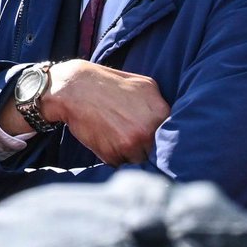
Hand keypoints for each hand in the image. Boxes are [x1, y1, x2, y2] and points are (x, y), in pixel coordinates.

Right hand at [39, 60, 168, 165]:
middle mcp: (148, 131)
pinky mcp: (112, 155)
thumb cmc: (106, 84)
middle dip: (146, 145)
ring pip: (138, 159)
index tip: (152, 134)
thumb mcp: (142, 84)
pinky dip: (113, 154)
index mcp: (160, 113)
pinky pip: (119, 162)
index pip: (172, 136)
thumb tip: (173, 121)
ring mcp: (130, 145)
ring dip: (130, 152)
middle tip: (129, 132)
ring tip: (115, 133)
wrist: (73, 88)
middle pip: (156, 150)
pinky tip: (104, 137)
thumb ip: (160, 105)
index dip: (161, 136)